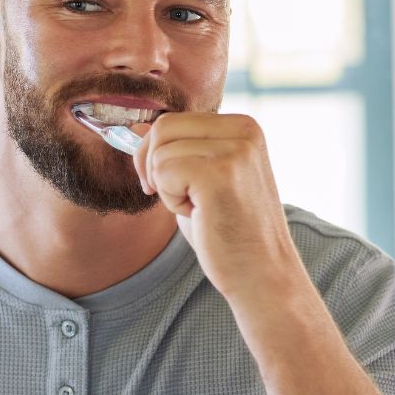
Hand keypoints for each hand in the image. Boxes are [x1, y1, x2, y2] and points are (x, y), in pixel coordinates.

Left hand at [134, 112, 309, 307]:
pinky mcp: (220, 172)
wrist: (261, 274)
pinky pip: (163, 173)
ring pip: (160, 153)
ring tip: (201, 209)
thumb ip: (176, 150)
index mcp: (243, 126)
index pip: (172, 120)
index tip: (170, 186)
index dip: (155, 155)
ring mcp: (235, 149)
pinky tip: (201, 215)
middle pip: (162, 128)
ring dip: (167, 189)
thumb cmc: (229, 232)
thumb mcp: (201, 180)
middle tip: (178, 199)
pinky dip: (171, 201)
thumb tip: (133, 128)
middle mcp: (244, 130)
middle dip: (152, 167)